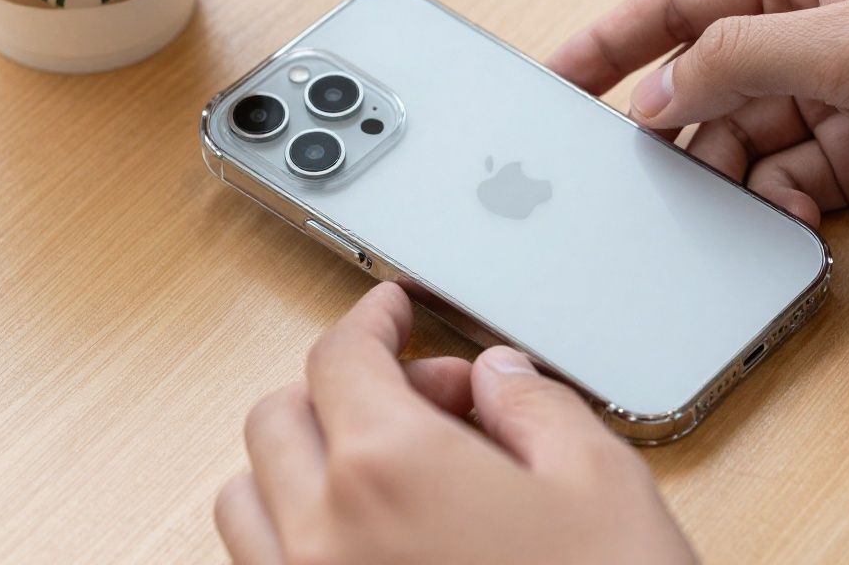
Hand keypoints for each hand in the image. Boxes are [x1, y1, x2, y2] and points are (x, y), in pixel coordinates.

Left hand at [215, 282, 695, 564]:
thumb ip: (536, 404)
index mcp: (389, 467)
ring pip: (247, 496)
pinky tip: (360, 539)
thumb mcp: (601, 484)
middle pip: (279, 415)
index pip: (341, 355)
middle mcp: (322, 534)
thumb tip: (498, 377)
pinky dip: (289, 531)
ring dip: (299, 459)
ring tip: (380, 466)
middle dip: (343, 385)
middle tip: (428, 400)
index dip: (370, 318)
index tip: (390, 310)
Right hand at [548, 0, 848, 244]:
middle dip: (667, 125)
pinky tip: (789, 221)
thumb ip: (740, 58)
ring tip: (724, 204)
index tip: (554, 77)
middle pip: (703, 78)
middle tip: (629, 170)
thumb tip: (653, 88)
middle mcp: (815, 34)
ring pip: (738, 141)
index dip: (610, 38)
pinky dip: (773, 210)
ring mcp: (837, 102)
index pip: (682, 0)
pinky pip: (783, 187)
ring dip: (724, 178)